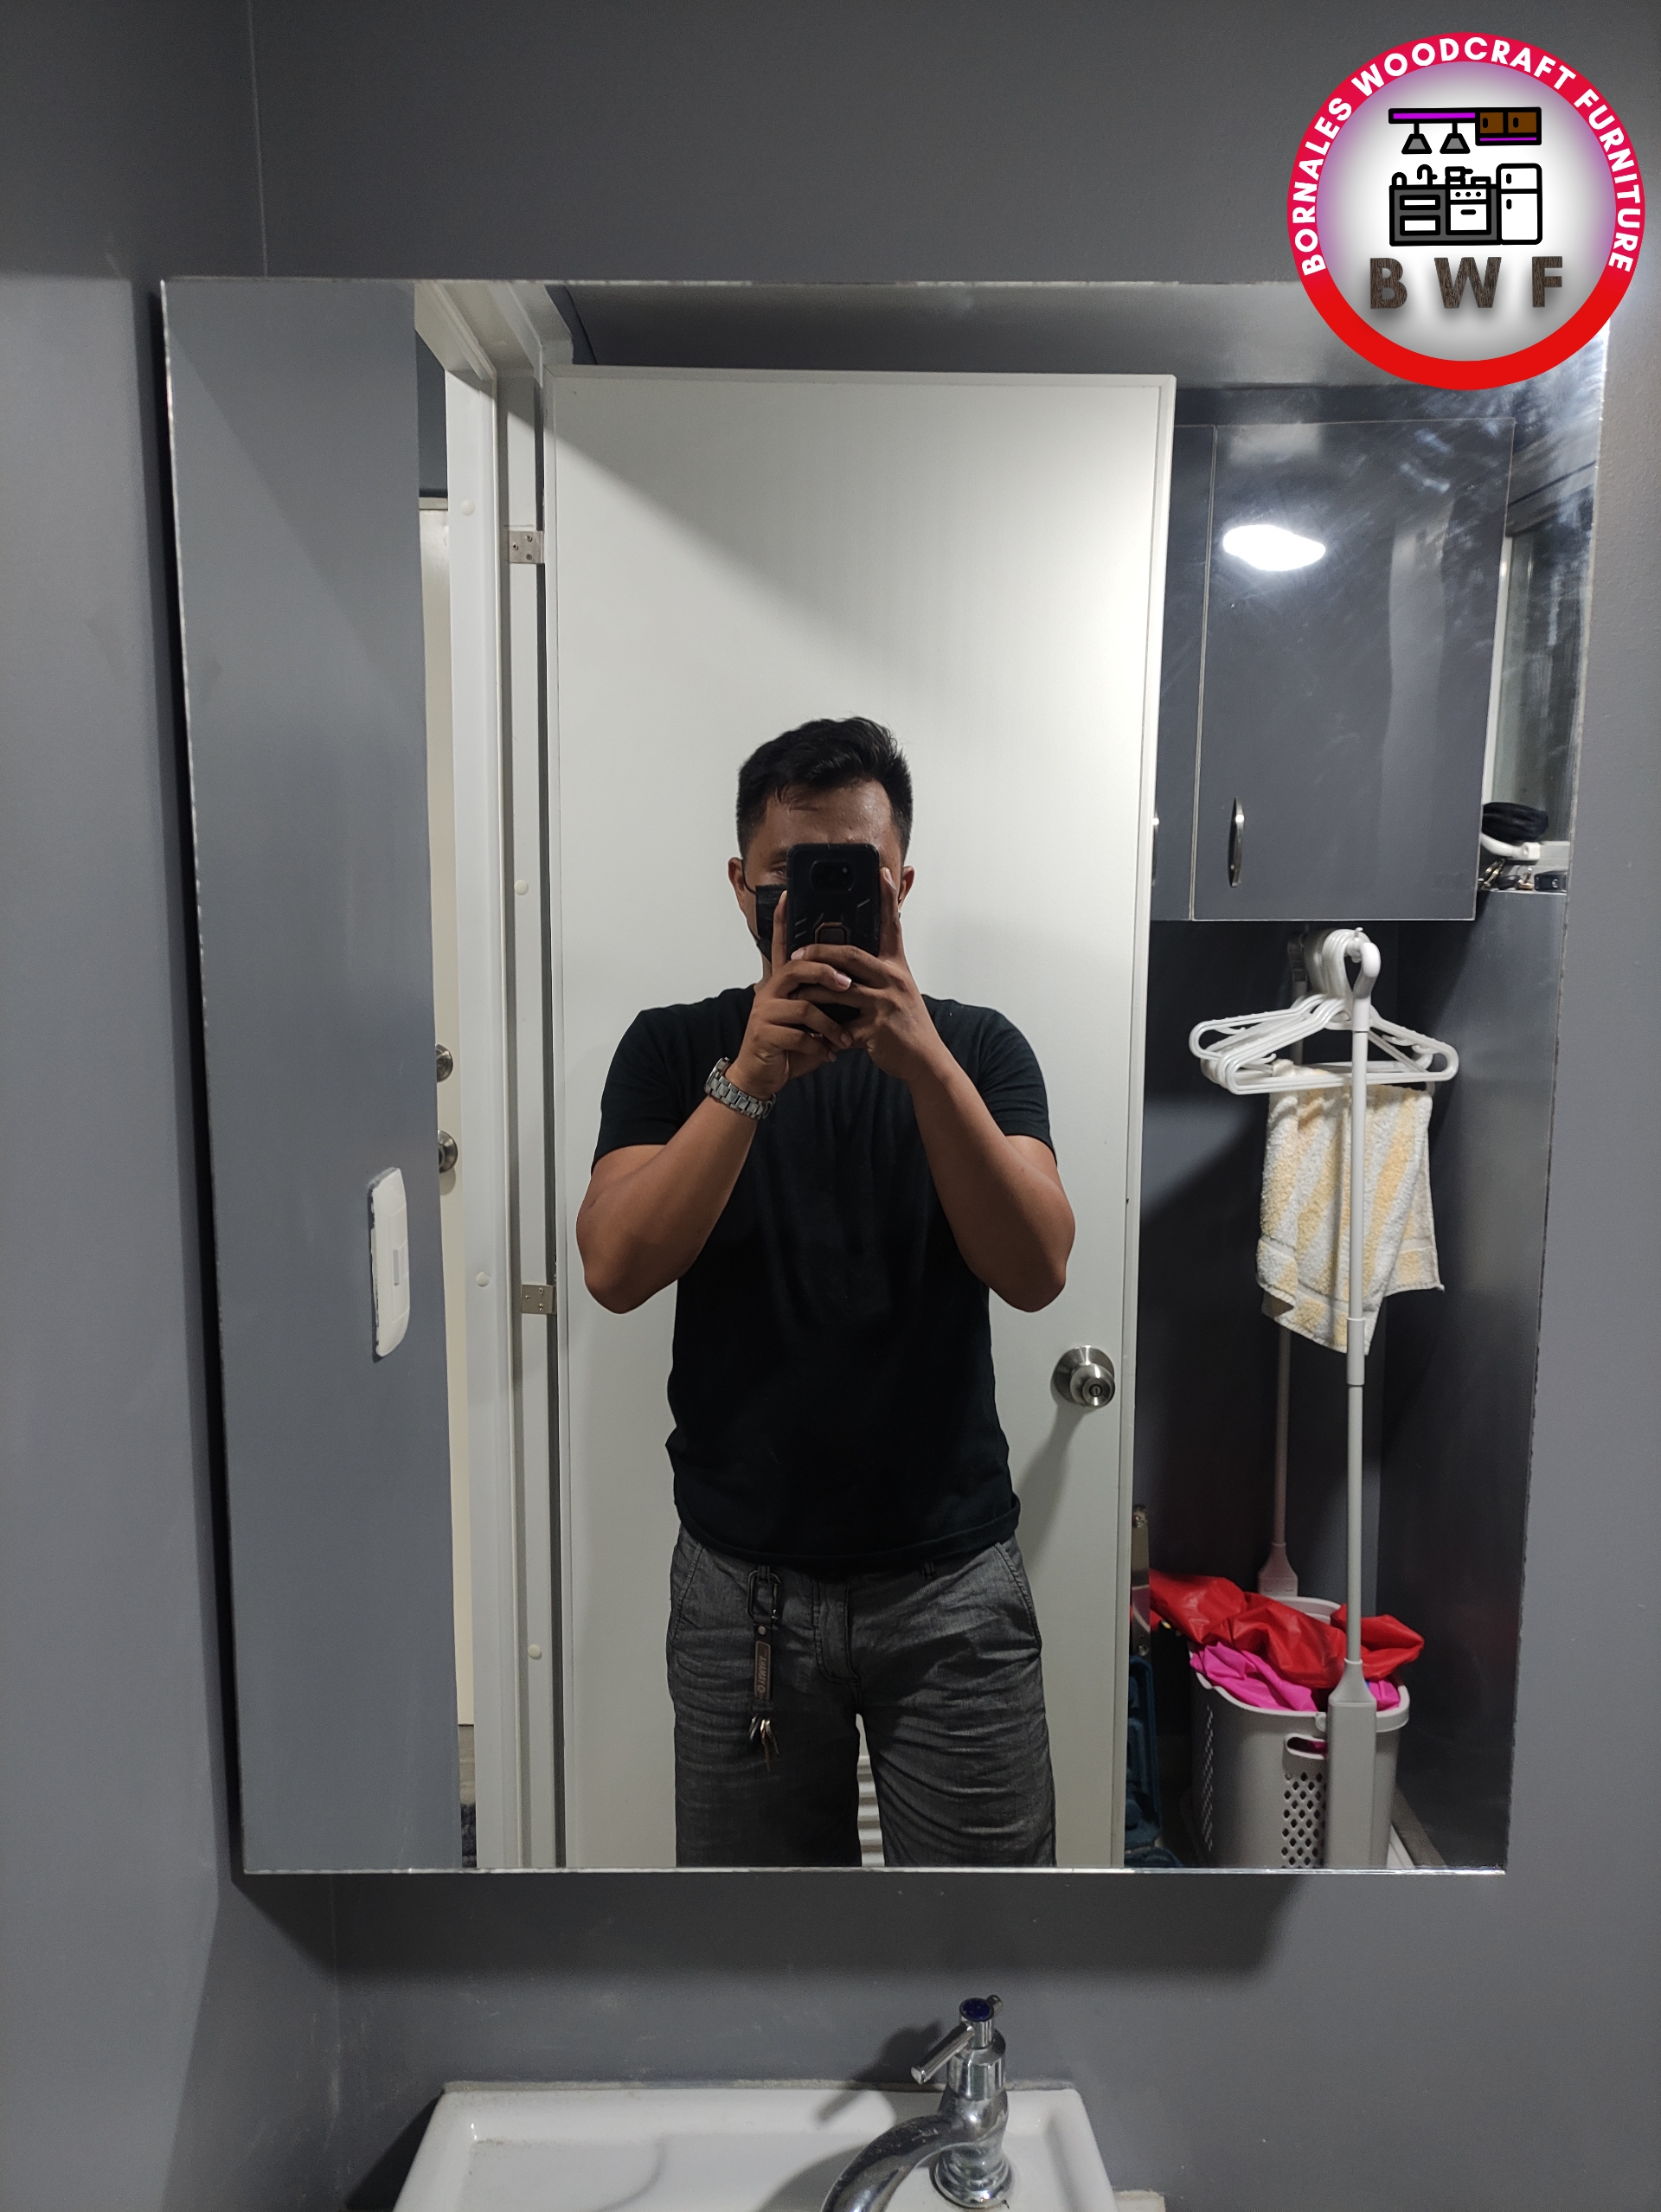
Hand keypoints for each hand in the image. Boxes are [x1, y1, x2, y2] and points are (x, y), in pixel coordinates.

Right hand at [727, 888, 856, 1098]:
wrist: (762, 1077)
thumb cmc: (788, 1046)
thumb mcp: (807, 1020)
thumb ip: (821, 1000)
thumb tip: (850, 982)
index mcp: (780, 985)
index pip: (780, 946)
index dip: (781, 922)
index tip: (788, 896)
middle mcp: (770, 992)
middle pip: (797, 968)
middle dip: (826, 973)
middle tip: (849, 983)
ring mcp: (765, 1012)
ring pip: (804, 1006)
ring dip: (830, 1024)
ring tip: (846, 1038)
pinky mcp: (764, 1034)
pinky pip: (799, 1034)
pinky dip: (818, 1046)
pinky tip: (828, 1055)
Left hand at [791, 870, 947, 1087]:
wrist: (924, 1060)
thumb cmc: (906, 1026)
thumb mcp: (899, 991)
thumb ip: (878, 974)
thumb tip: (849, 963)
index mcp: (897, 966)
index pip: (892, 925)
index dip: (887, 898)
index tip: (882, 872)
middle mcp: (893, 979)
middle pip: (851, 955)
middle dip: (819, 953)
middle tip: (796, 954)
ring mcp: (885, 1003)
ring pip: (839, 989)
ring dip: (812, 991)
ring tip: (793, 992)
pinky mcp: (876, 1029)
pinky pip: (841, 1025)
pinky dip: (824, 1030)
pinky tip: (812, 1033)